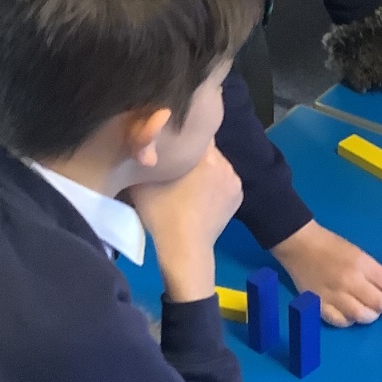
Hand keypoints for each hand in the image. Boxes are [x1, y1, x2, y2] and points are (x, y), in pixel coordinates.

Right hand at [128, 144, 243, 303]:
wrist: (185, 249)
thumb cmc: (161, 214)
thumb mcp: (142, 182)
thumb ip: (145, 156)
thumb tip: (144, 140)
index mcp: (206, 156)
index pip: (197, 131)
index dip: (184, 132)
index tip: (173, 139)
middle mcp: (225, 164)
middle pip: (207, 148)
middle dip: (193, 153)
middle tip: (177, 163)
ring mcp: (235, 181)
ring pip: (216, 164)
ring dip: (205, 168)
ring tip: (188, 182)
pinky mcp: (238, 196)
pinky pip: (224, 179)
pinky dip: (214, 183)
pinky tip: (201, 195)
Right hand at [272, 219, 381, 326]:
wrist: (300, 245)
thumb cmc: (332, 247)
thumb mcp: (359, 254)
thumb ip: (375, 273)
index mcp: (361, 264)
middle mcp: (349, 282)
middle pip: (379, 304)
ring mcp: (333, 296)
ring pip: (361, 316)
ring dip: (372, 315)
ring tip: (371, 310)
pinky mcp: (319, 305)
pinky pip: (340, 322)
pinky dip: (350, 321)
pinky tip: (352, 315)